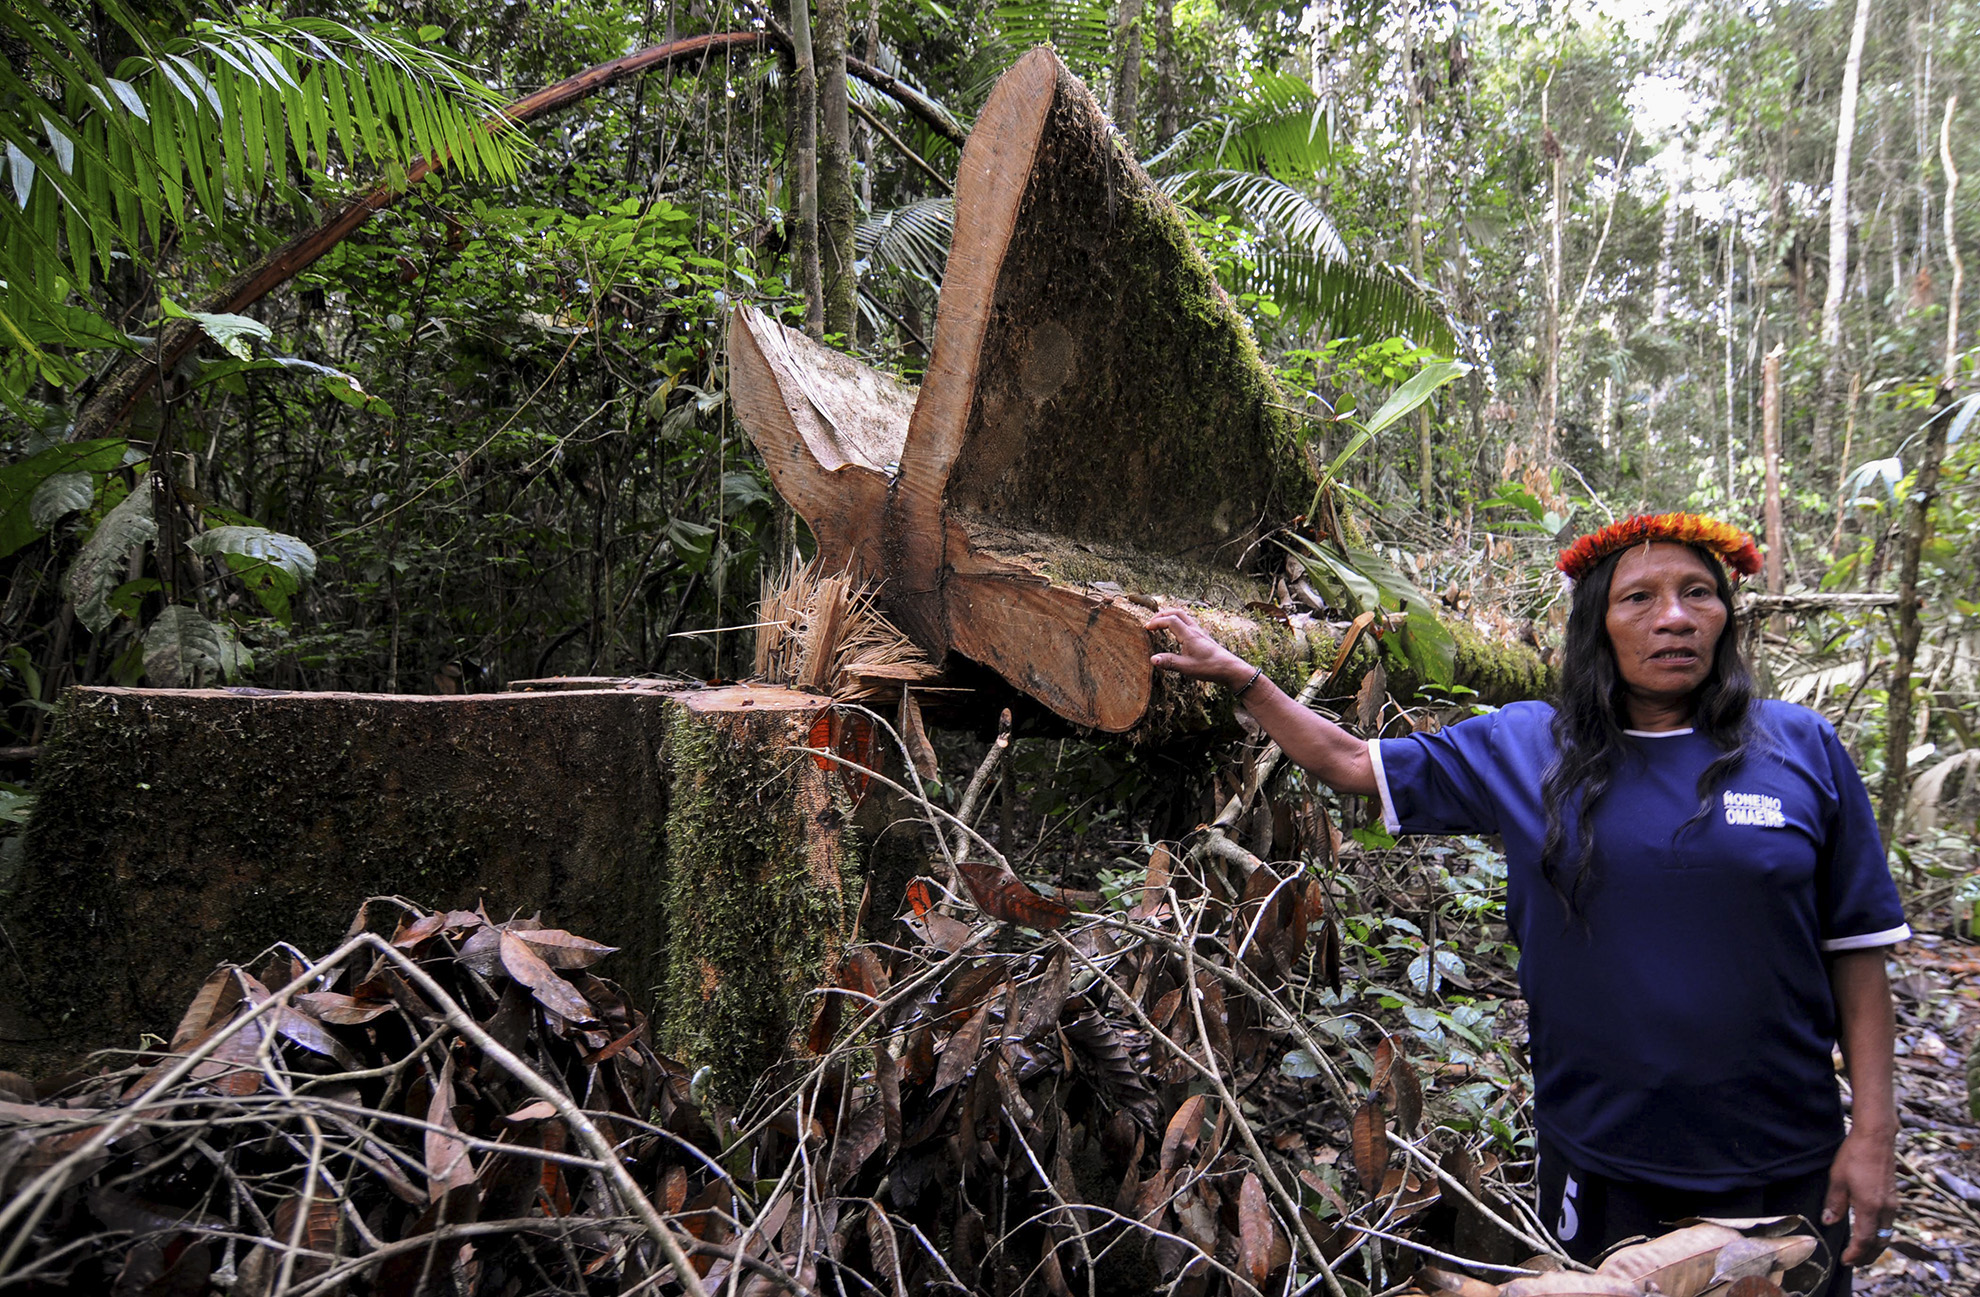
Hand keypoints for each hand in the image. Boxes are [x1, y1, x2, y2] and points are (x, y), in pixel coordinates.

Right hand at [1147, 609, 1252, 688]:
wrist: (1230, 669)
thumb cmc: (1210, 668)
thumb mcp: (1187, 667)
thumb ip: (1169, 662)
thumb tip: (1152, 659)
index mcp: (1189, 635)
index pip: (1170, 620)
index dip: (1156, 622)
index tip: (1147, 628)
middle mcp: (1195, 630)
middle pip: (1177, 612)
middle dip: (1162, 614)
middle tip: (1152, 622)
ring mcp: (1200, 633)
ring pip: (1184, 616)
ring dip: (1170, 616)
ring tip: (1161, 624)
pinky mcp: (1203, 637)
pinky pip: (1188, 623)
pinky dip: (1178, 623)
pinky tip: (1176, 634)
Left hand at [1822, 1123, 1897, 1264]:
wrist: (1876, 1139)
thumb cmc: (1854, 1156)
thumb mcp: (1837, 1179)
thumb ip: (1834, 1203)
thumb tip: (1829, 1222)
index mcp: (1870, 1207)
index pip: (1864, 1240)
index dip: (1855, 1253)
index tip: (1845, 1260)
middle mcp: (1886, 1209)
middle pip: (1879, 1242)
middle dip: (1867, 1256)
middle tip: (1854, 1263)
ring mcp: (1892, 1204)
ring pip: (1887, 1235)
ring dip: (1875, 1247)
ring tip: (1862, 1253)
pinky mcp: (1894, 1198)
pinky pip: (1889, 1224)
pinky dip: (1880, 1235)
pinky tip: (1871, 1234)